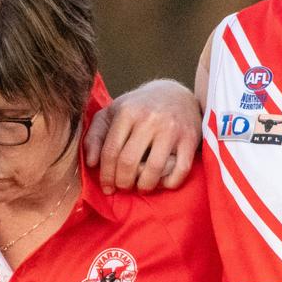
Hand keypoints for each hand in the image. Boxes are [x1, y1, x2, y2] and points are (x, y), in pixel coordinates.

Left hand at [84, 79, 199, 192]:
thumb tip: (91, 163)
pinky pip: (180, 170)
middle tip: (123, 187)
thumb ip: (95, 136)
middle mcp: (149, 119)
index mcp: (127, 112)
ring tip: (140, 187)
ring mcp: (171, 129)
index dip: (106, 175)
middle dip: (122, 182)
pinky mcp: (190, 139)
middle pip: (129, 162)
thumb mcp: (111, 113)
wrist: (175, 94)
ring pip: (154, 169)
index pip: (110, 152)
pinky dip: (169, 183)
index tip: (107, 187)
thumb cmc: (137, 108)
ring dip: (144, 185)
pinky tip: (161, 183)